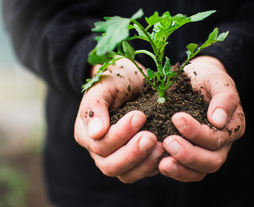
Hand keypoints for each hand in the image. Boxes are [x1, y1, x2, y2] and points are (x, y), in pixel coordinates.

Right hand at [74, 59, 164, 182]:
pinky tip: (167, 151)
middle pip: (110, 166)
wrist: (133, 79)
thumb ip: (95, 106)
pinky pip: (143, 172)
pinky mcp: (135, 161)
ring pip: (126, 175)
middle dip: (132, 153)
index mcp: (86, 133)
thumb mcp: (103, 84)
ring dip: (144, 164)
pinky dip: (155, 165)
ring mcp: (116, 158)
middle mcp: (98, 150)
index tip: (140, 115)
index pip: (100, 144)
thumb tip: (96, 133)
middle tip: (151, 136)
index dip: (120, 134)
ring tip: (162, 146)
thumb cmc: (116, 79)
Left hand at [159, 56, 245, 181]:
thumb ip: (224, 96)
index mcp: (232, 127)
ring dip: (180, 169)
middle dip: (189, 154)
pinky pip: (185, 172)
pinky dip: (173, 171)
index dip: (197, 132)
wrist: (192, 80)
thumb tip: (218, 121)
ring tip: (162, 162)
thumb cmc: (205, 78)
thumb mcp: (216, 79)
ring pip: (199, 172)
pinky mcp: (188, 157)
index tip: (176, 117)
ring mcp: (205, 153)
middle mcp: (222, 145)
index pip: (217, 138)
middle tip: (167, 142)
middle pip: (211, 161)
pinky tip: (157, 164)